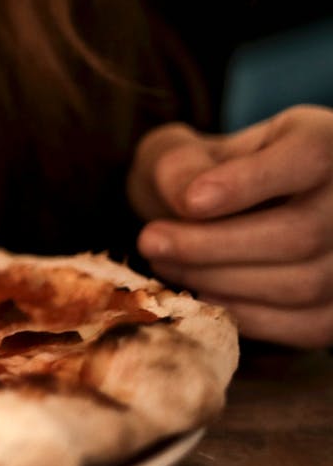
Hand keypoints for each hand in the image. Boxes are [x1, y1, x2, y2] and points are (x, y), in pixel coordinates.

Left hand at [128, 106, 332, 347]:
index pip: (309, 156)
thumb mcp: (187, 149)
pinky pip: (304, 324)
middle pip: (301, 232)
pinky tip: (201, 294)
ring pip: (303, 283)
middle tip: (149, 242)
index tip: (189, 202)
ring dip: (221, 282)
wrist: (233, 213)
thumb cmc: (206, 175)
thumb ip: (179, 164)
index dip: (249, 183)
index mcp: (326, 141)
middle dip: (213, 246)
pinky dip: (244, 314)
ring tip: (167, 266)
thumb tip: (187, 200)